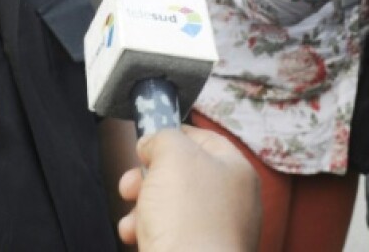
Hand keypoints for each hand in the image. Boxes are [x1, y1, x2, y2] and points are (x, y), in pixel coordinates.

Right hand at [117, 126, 259, 251]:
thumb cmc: (188, 216)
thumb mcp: (173, 154)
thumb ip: (163, 137)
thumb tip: (154, 145)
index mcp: (236, 170)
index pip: (206, 139)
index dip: (174, 134)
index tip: (148, 139)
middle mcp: (232, 201)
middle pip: (182, 175)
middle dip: (148, 177)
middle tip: (131, 182)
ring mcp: (216, 231)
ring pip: (171, 207)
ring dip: (142, 207)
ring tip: (132, 215)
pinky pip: (169, 234)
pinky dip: (147, 231)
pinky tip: (134, 234)